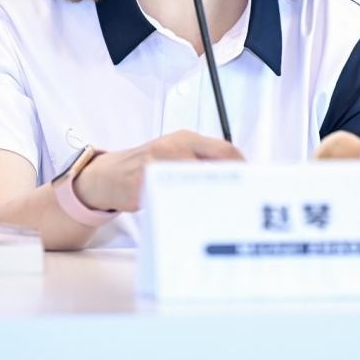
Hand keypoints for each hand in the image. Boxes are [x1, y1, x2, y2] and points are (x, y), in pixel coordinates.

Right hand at [72, 130, 243, 212]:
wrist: (106, 176)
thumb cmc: (146, 167)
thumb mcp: (174, 154)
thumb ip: (200, 162)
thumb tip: (236, 181)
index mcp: (185, 139)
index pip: (224, 149)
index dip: (242, 168)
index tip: (253, 186)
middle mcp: (173, 147)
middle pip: (215, 164)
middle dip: (232, 185)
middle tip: (242, 204)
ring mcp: (157, 164)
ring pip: (194, 182)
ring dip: (210, 200)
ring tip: (221, 215)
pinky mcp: (142, 184)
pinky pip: (171, 198)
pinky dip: (184, 210)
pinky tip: (192, 220)